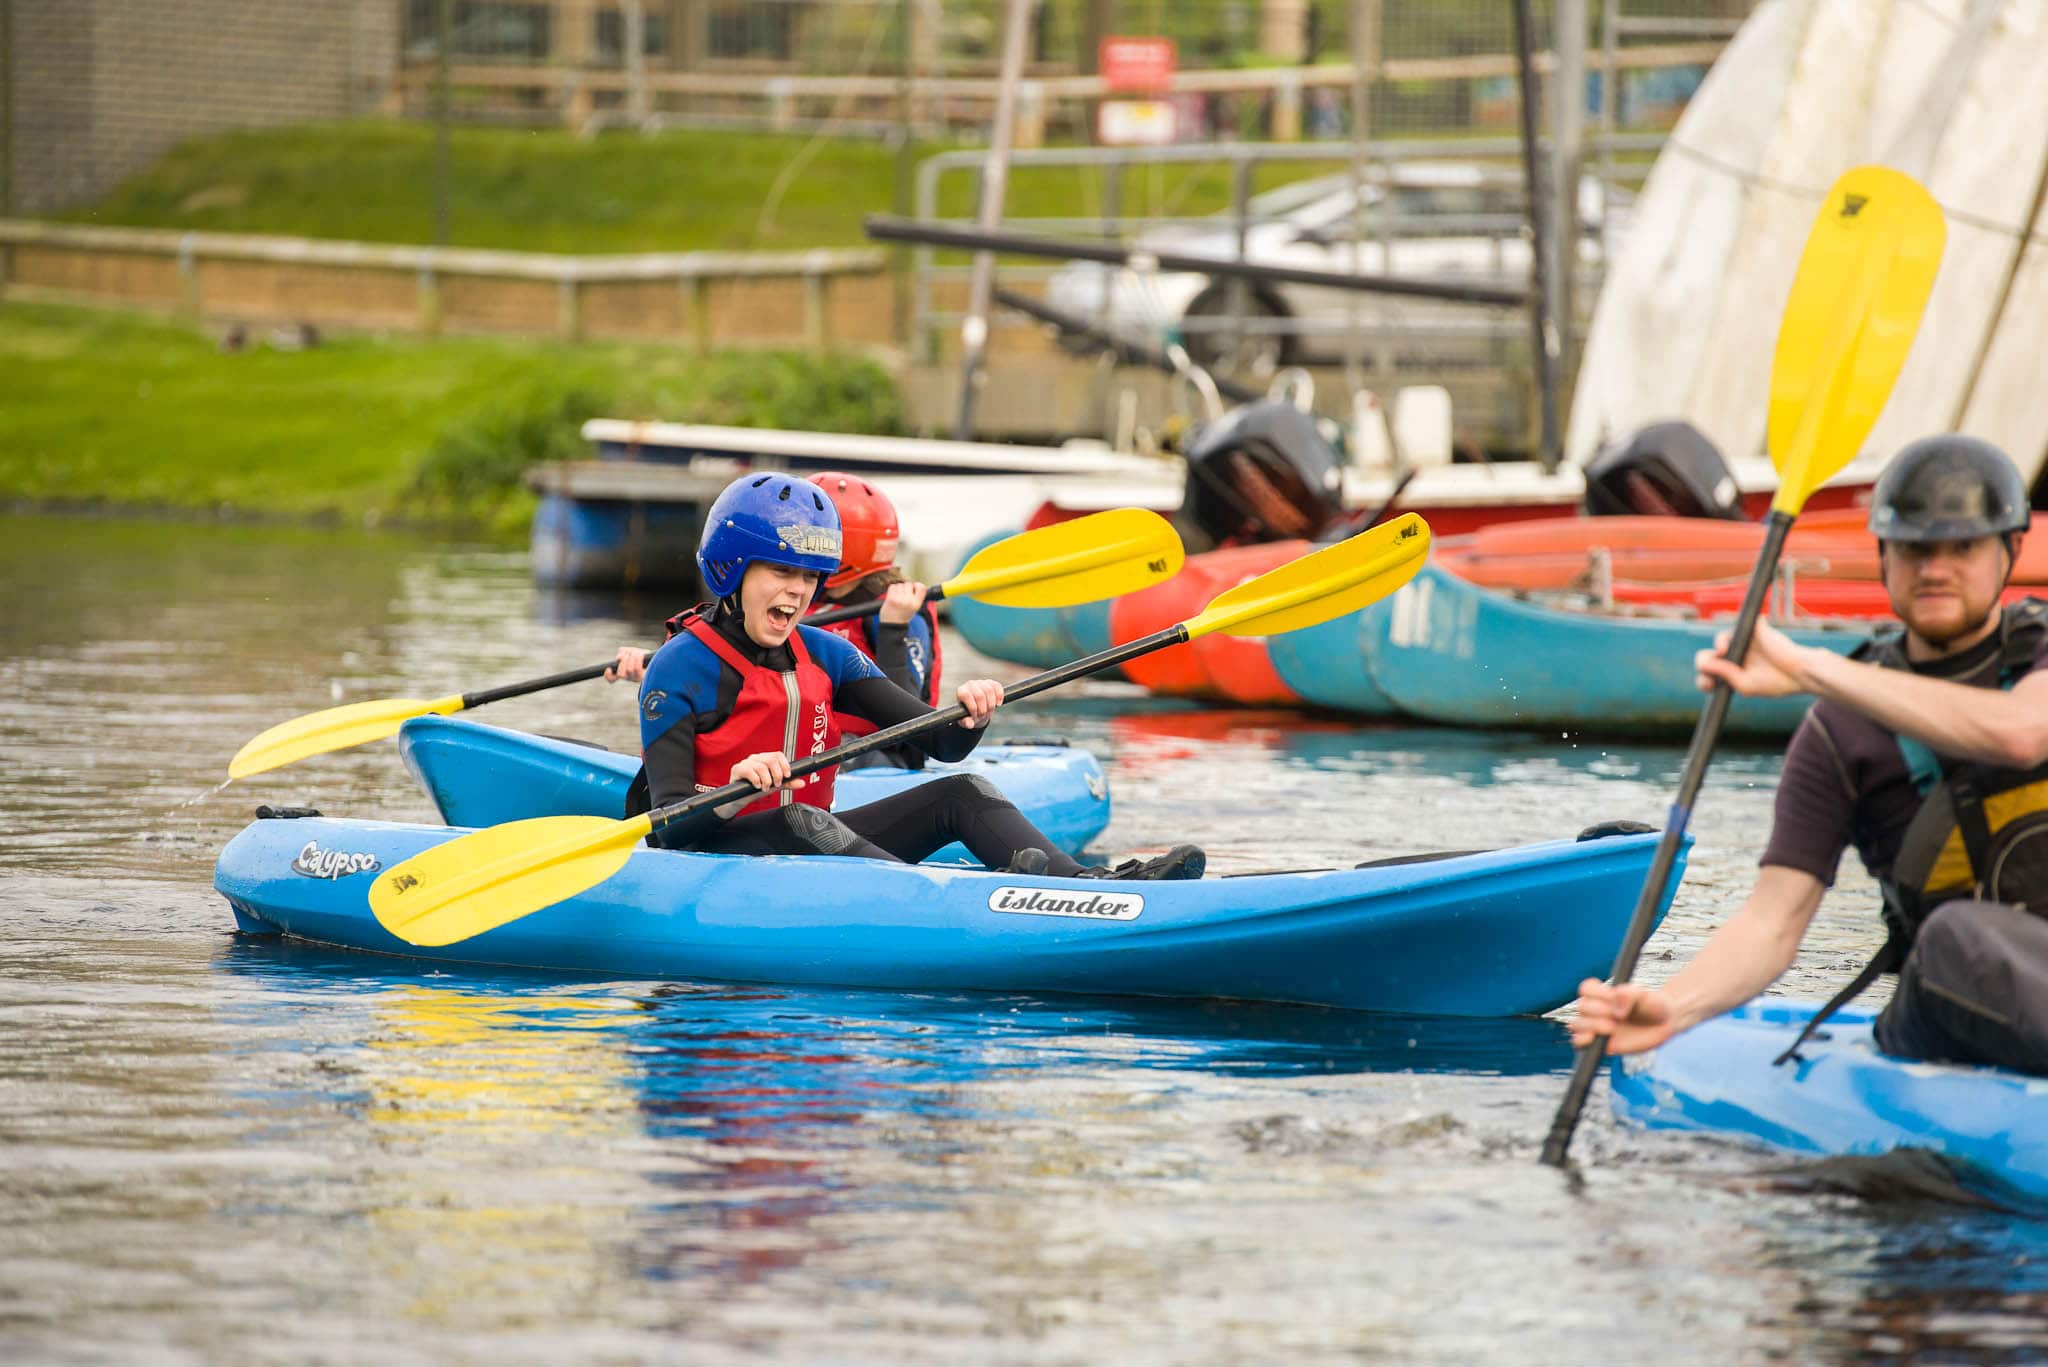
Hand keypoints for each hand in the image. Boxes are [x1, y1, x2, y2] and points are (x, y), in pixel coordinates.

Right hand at [606, 647, 651, 683]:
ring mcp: (637, 678)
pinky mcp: (644, 676)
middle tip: (628, 656)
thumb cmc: (642, 656)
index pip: (611, 678)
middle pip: (621, 674)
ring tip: (636, 653)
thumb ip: (623, 652)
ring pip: (629, 669)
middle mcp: (629, 677)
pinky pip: (638, 668)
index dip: (608, 675)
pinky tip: (640, 654)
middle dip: (623, 662)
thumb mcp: (630, 651)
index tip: (609, 669)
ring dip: (631, 658)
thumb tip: (619, 658)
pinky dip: (637, 658)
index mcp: (622, 672)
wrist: (657, 659)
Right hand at [728, 750, 807, 793]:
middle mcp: (756, 758)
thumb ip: (788, 783)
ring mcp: (746, 763)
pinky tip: (757, 786)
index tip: (787, 776)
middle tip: (776, 784)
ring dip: (767, 780)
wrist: (741, 797)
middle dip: (777, 775)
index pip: (778, 755)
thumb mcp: (775, 785)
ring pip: (761, 767)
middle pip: (771, 760)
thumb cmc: (757, 788)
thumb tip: (802, 783)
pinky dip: (756, 781)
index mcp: (765, 758)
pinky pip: (749, 771)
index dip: (785, 765)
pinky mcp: (737, 769)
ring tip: (766, 788)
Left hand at [879, 580, 928, 625]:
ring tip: (898, 596)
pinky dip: (892, 589)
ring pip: (900, 584)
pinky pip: (892, 586)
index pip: (921, 587)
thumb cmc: (903, 616)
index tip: (914, 588)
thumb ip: (916, 597)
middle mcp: (909, 601)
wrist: (892, 625)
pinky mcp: (890, 598)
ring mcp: (899, 599)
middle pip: (909, 584)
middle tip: (904, 594)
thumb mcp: (915, 608)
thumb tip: (915, 585)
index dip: (917, 585)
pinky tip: (893, 596)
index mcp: (916, 604)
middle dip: (906, 587)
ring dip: (898, 588)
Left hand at [954, 678, 1003, 728]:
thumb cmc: (969, 714)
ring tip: (989, 712)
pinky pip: (997, 686)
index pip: (966, 696)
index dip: (972, 708)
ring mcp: (981, 682)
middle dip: (983, 709)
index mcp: (961, 691)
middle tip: (983, 716)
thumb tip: (969, 724)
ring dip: (991, 704)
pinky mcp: (991, 683)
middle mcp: (970, 684)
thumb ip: (966, 722)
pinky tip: (998, 704)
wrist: (977, 709)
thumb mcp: (965, 719)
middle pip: (979, 695)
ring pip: (989, 690)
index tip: (975, 716)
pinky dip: (999, 696)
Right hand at [1566, 980, 1679, 1054]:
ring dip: (1590, 1026)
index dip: (1597, 993)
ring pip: (1577, 1025)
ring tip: (1611, 1028)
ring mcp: (1597, 1027)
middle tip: (1619, 1016)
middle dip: (1598, 1011)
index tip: (1613, 997)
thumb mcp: (1645, 995)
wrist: (1663, 1024)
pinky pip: (1579, 1043)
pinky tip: (1593, 1039)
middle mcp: (1597, 1010)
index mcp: (1603, 994)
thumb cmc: (1652, 1005)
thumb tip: (1616, 1010)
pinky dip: (1581, 1041)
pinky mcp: (1600, 1044)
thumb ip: (1629, 995)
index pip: (1586, 989)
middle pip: (1582, 1007)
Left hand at [1694, 619, 1811, 697]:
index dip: (1704, 680)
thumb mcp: (1745, 684)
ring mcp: (1745, 642)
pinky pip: (1737, 627)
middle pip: (1709, 655)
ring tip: (1722, 652)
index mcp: (1733, 672)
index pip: (1710, 675)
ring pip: (1721, 640)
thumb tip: (1703, 663)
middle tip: (1707, 667)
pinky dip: (1733, 634)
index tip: (1709, 685)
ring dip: (1718, 646)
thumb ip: (1724, 674)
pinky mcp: (1754, 630)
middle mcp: (1736, 656)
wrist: (1799, 672)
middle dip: (1704, 661)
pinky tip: (1730, 644)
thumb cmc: (1776, 681)